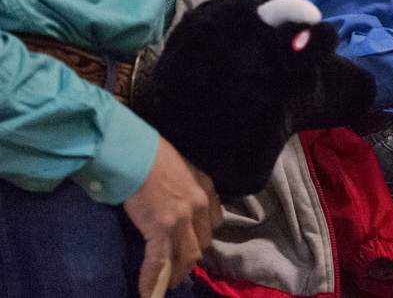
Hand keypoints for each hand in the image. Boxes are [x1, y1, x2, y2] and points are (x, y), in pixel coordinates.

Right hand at [123, 136, 222, 297]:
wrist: (134, 152)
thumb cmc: (152, 153)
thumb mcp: (181, 165)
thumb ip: (186, 185)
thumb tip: (177, 199)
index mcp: (205, 187)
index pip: (214, 222)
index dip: (202, 235)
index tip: (192, 241)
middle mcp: (199, 205)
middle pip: (202, 242)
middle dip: (190, 255)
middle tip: (178, 264)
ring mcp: (181, 218)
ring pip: (187, 256)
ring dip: (178, 272)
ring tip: (168, 282)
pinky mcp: (161, 228)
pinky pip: (160, 261)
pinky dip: (153, 279)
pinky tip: (147, 292)